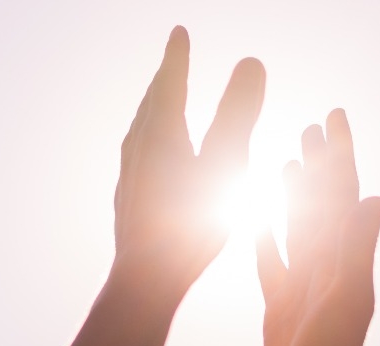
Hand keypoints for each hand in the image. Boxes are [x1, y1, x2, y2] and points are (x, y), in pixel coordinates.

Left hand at [112, 27, 265, 306]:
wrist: (145, 279)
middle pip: (151, 103)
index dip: (178, 55)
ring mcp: (130, 176)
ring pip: (141, 131)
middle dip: (164, 79)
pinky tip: (153, 164)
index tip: (179, 32)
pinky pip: (138, 158)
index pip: (170, 82)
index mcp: (161, 134)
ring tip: (161, 104)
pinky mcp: (129, 202)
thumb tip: (251, 60)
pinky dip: (149, 142)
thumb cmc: (189, 225)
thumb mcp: (225, 164)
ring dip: (153, 110)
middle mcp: (139, 149)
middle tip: (171, 60)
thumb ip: (238, 112)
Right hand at [256, 109, 379, 345]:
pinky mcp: (280, 306)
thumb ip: (358, 249)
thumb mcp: (346, 300)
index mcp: (341, 257)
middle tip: (311, 126)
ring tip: (287, 162)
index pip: (342, 193)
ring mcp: (302, 285)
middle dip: (319, 163)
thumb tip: (378, 197)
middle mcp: (325, 265)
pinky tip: (257, 220)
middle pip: (321, 202)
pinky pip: (272, 261)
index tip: (334, 116)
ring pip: (297, 227)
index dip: (340, 154)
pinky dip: (266, 236)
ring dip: (295, 194)